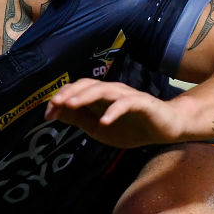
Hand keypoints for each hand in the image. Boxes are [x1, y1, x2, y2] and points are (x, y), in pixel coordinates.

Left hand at [45, 78, 185, 148]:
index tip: (47, 114)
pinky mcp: (143, 103)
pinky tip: (104, 122)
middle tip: (54, 104)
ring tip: (71, 105)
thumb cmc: (133, 127)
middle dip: (69, 93)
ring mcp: (127, 96)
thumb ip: (80, 120)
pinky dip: (114, 111)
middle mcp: (112, 92)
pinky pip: (126, 104)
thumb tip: (57, 113)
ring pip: (104, 89)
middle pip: (88, 85)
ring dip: (85, 96)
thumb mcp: (100, 129)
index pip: (77, 91)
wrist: (166, 129)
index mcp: (100, 98)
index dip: (61, 99)